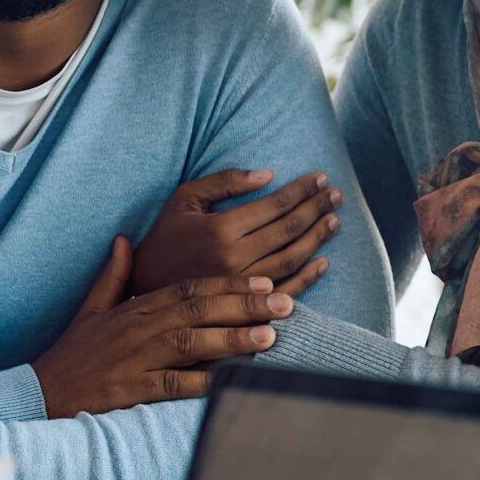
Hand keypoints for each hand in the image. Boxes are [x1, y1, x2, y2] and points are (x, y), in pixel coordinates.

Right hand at [34, 236, 290, 416]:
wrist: (42, 391)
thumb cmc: (73, 353)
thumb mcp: (90, 307)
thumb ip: (113, 275)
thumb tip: (125, 240)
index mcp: (135, 308)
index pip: (189, 288)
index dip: (228, 283)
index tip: (263, 280)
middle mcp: (139, 328)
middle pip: (199, 309)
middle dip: (244, 305)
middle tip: (283, 302)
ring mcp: (138, 359)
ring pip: (193, 343)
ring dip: (234, 338)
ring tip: (270, 336)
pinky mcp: (134, 389)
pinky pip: (176, 384)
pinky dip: (206, 381)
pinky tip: (234, 380)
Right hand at [133, 168, 341, 297]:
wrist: (144, 284)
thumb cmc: (166, 236)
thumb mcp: (184, 199)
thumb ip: (223, 183)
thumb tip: (267, 174)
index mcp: (219, 229)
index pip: (274, 205)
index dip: (302, 190)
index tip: (320, 178)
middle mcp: (233, 258)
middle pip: (288, 230)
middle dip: (316, 208)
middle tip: (335, 195)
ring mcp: (240, 285)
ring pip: (291, 259)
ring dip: (317, 238)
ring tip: (333, 220)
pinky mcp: (243, 305)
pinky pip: (284, 291)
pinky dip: (309, 277)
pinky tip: (324, 262)